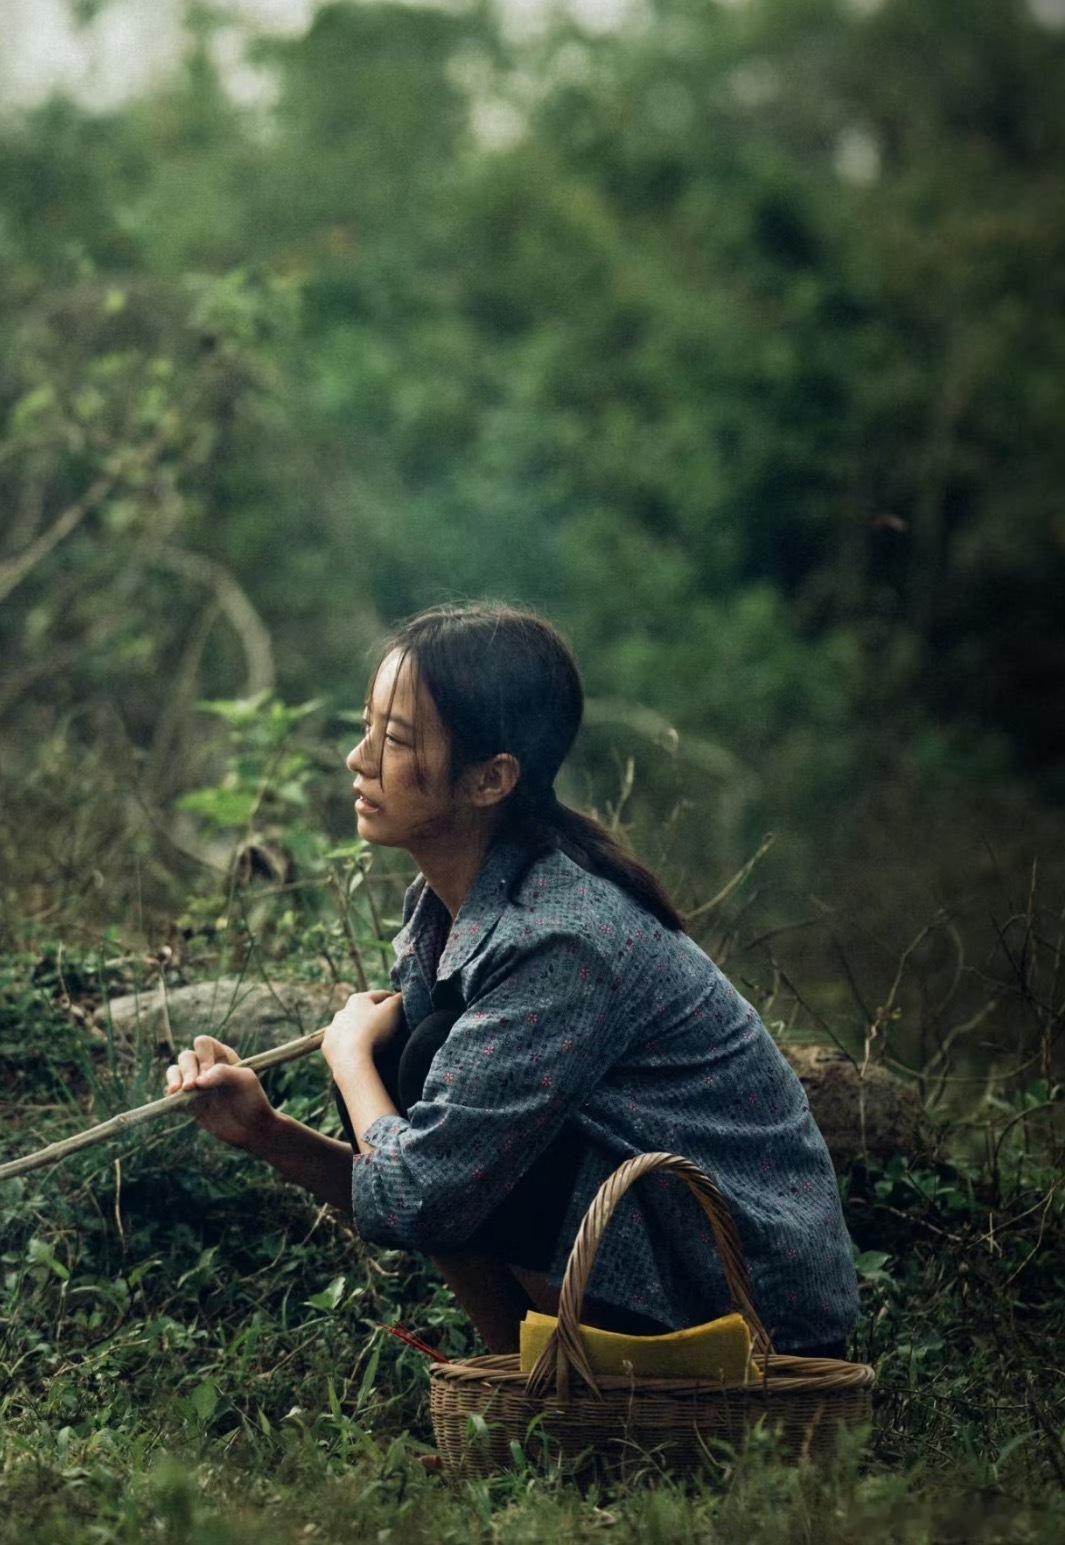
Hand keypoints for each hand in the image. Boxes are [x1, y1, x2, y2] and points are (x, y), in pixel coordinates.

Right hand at [164, 1035, 275, 1149]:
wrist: (251, 1128)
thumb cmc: (253, 1100)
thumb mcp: (245, 1081)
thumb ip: (223, 1073)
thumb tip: (197, 1082)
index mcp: (221, 1055)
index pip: (203, 1043)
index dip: (203, 1057)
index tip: (209, 1075)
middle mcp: (206, 1066)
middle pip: (186, 1057)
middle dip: (187, 1071)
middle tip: (191, 1088)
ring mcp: (196, 1084)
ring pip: (175, 1071)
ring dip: (174, 1079)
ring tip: (177, 1092)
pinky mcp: (188, 1101)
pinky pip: (171, 1093)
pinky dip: (170, 1095)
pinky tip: (173, 1100)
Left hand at [321, 989, 403, 1077]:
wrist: (351, 1059)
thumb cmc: (374, 1031)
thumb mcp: (393, 1010)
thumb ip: (399, 999)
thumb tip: (402, 994)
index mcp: (358, 999)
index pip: (381, 995)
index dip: (394, 1002)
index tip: (403, 1011)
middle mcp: (342, 1011)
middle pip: (364, 1012)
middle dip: (376, 1018)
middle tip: (391, 1029)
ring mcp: (333, 1030)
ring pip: (351, 1028)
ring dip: (361, 1032)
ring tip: (375, 1044)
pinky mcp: (328, 1047)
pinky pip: (342, 1044)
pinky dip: (350, 1047)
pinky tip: (360, 1053)